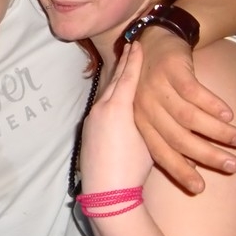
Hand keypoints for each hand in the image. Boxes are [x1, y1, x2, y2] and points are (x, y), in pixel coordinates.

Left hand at [81, 42, 151, 190]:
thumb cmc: (132, 168)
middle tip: (129, 46)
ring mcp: (92, 119)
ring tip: (122, 67)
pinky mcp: (88, 129)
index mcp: (118, 108)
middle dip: (123, 65)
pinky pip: (101, 105)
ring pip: (106, 93)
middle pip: (114, 81)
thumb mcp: (147, 140)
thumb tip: (148, 110)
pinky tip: (113, 96)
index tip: (137, 44)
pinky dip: (109, 96)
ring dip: (115, 80)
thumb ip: (144, 119)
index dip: (134, 61)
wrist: (107, 192)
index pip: (128, 77)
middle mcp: (102, 109)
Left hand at [133, 28, 235, 193]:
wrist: (153, 40)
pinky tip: (230, 113)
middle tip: (234, 167)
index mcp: (139, 121)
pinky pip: (194, 93)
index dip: (180, 171)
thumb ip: (168, 137)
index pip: (160, 153)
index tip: (200, 189)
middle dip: (207, 155)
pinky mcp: (171, 70)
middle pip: (178, 138)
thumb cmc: (157, 85)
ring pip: (189, 117)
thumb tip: (192, 167)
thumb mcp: (154, 112)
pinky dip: (213, 105)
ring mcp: (157, 88)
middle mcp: (145, 107)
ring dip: (218, 131)